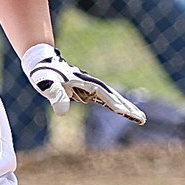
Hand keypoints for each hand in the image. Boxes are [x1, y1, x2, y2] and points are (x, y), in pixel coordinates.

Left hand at [20, 43, 146, 123]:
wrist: (43, 65)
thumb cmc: (44, 75)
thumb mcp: (48, 86)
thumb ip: (55, 97)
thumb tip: (62, 113)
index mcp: (83, 82)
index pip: (102, 94)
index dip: (112, 103)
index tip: (124, 112)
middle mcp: (91, 84)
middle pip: (113, 96)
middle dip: (128, 107)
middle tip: (142, 119)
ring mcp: (91, 88)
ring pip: (113, 99)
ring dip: (127, 108)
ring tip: (141, 119)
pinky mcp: (88, 93)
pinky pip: (106, 102)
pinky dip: (116, 107)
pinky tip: (125, 114)